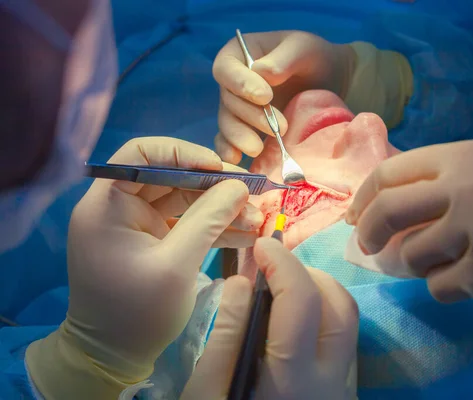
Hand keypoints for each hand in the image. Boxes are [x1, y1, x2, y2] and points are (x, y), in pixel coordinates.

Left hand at [26, 137, 264, 397]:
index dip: (182, 153)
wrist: (114, 357)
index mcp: (107, 205)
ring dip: (221, 208)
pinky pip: (187, 223)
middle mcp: (119, 207)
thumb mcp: (175, 265)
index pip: (140, 155)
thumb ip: (207, 220)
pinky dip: (214, 227)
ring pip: (184, 200)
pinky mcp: (154, 242)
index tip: (220, 168)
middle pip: (171, 177)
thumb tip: (238, 187)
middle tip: (254, 195)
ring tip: (259, 220)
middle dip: (214, 187)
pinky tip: (247, 233)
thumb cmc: (136, 314)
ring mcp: (138, 225)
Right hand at [181, 238, 358, 398]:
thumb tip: (245, 282)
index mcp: (290, 382)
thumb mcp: (205, 394)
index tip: (261, 244)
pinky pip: (344, 342)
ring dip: (320, 291)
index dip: (282, 263)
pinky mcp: (343, 394)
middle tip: (274, 265)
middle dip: (309, 273)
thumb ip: (226, 336)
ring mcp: (342, 390)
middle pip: (340, 308)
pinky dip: (324, 315)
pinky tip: (294, 319)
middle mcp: (329, 384)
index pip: (300, 302)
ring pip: (348, 324)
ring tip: (282, 286)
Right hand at [212, 30, 354, 162]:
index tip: (265, 96)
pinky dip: (230, 151)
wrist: (327, 82)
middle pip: (228, 101)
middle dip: (250, 116)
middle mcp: (232, 82)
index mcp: (239, 54)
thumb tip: (260, 72)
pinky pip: (229, 141)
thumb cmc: (313, 59)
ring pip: (227, 124)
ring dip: (240, 138)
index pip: (226, 68)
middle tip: (277, 128)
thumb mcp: (303, 49)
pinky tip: (238, 162)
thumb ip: (283, 59)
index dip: (240, 84)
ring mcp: (236, 108)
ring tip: (258, 150)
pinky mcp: (245, 130)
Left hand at [346, 140, 472, 302]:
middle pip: (387, 211)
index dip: (363, 198)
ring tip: (442, 261)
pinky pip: (439, 287)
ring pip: (411, 255)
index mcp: (459, 156)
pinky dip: (444, 287)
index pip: (387, 174)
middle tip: (366, 248)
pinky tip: (467, 279)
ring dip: (415, 265)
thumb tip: (382, 210)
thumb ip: (437, 180)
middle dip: (366, 234)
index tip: (355, 217)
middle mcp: (463, 187)